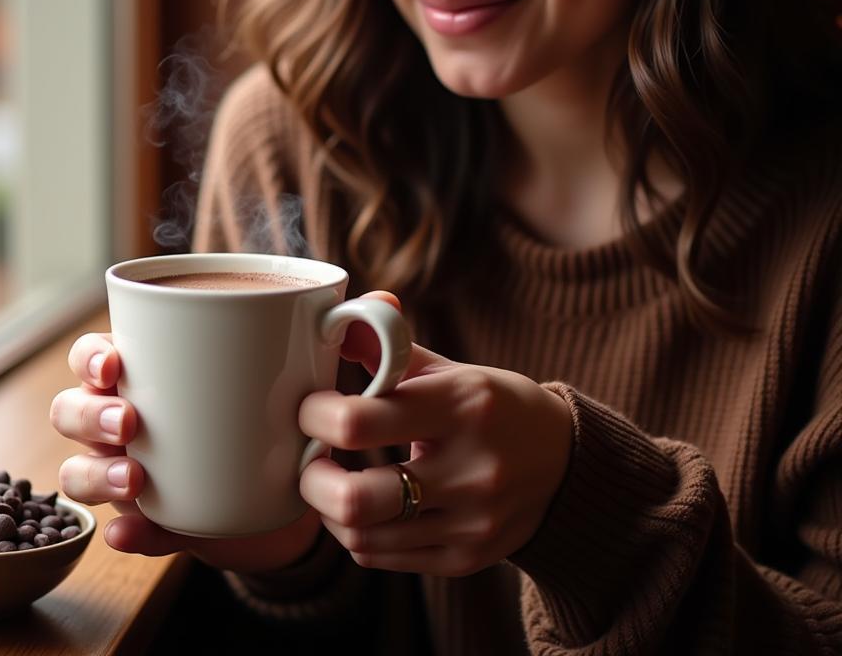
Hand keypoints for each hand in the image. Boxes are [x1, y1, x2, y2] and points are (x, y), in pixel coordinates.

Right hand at [49, 331, 321, 573]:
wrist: (295, 484)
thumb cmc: (275, 407)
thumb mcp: (280, 372)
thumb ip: (298, 343)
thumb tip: (352, 312)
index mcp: (144, 372)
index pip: (91, 355)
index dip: (89, 357)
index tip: (115, 364)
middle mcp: (124, 420)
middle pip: (70, 411)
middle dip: (89, 415)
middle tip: (130, 422)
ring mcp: (132, 472)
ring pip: (79, 472)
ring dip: (95, 475)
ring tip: (133, 479)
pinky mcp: (156, 524)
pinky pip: (128, 531)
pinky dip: (127, 533)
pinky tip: (129, 533)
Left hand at [298, 292, 572, 577]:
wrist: (566, 463)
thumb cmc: (493, 406)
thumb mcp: (451, 370)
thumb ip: (391, 346)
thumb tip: (338, 315)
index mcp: (462, 405)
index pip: (359, 420)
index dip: (316, 416)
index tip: (310, 408)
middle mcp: (470, 469)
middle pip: (355, 498)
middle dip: (311, 479)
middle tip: (308, 458)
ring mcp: (470, 521)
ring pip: (362, 535)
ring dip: (327, 508)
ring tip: (329, 481)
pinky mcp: (466, 558)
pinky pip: (382, 556)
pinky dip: (356, 532)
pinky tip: (361, 506)